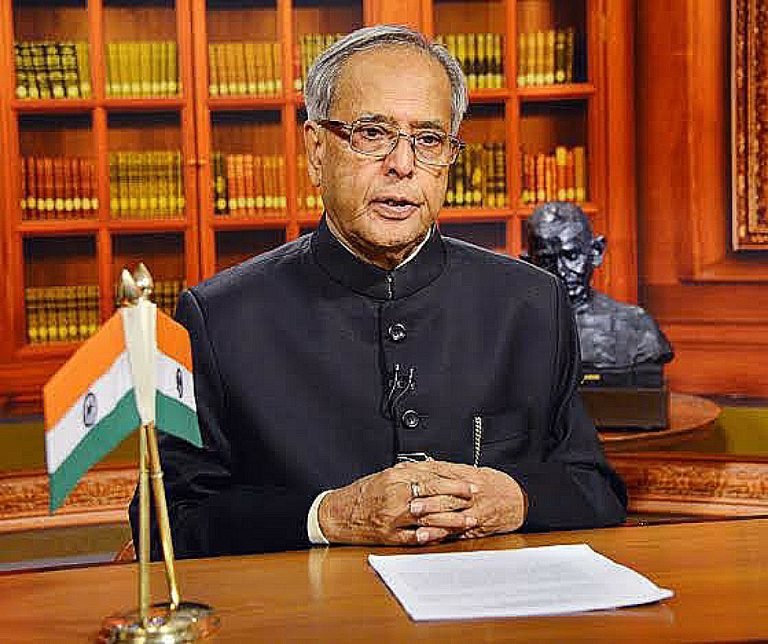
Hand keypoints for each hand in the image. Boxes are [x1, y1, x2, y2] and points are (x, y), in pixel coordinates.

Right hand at [318, 466, 476, 544]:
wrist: (338, 513)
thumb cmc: (363, 494)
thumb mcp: (385, 475)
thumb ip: (409, 473)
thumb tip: (433, 468)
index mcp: (395, 479)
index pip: (431, 479)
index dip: (453, 482)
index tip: (469, 484)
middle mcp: (395, 497)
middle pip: (434, 497)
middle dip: (458, 498)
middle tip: (476, 499)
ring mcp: (393, 518)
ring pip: (428, 518)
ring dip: (451, 520)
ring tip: (468, 520)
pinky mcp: (389, 536)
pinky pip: (415, 537)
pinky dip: (431, 537)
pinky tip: (445, 536)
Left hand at [395, 461, 526, 538]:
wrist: (516, 499)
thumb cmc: (492, 483)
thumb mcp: (470, 470)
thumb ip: (446, 470)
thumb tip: (422, 466)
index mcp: (465, 477)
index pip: (442, 476)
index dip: (426, 479)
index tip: (415, 484)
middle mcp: (468, 494)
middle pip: (446, 497)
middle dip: (428, 501)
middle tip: (412, 503)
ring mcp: (471, 512)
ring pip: (449, 516)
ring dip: (431, 518)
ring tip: (417, 519)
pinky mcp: (473, 527)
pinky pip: (454, 532)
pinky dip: (440, 534)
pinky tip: (428, 536)